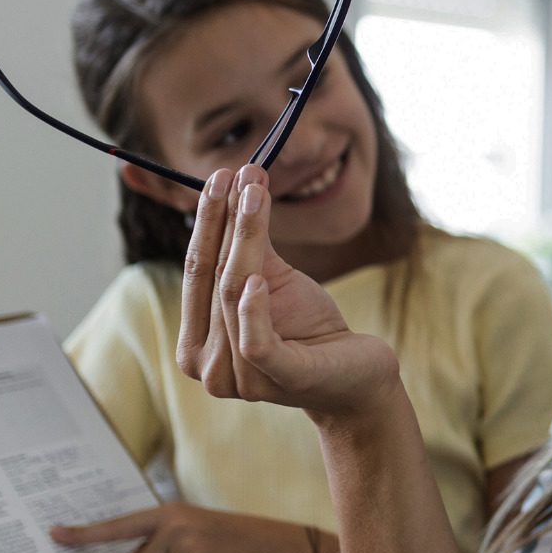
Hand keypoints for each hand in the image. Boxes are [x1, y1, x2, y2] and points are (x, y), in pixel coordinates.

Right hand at [177, 165, 399, 417]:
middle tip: (236, 173)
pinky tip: (259, 278)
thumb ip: (247, 246)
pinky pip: (256, 343)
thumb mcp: (273, 282)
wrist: (356, 374)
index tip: (219, 177)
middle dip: (222, 220)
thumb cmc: (308, 330)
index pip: (194, 269)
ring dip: (244, 240)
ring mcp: (241, 378)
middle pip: (211, 277)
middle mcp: (207, 365)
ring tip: (257, 194)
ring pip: (233, 296)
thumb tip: (239, 182)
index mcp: (195, 342)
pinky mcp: (282, 379)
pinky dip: (253, 310)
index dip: (205, 221)